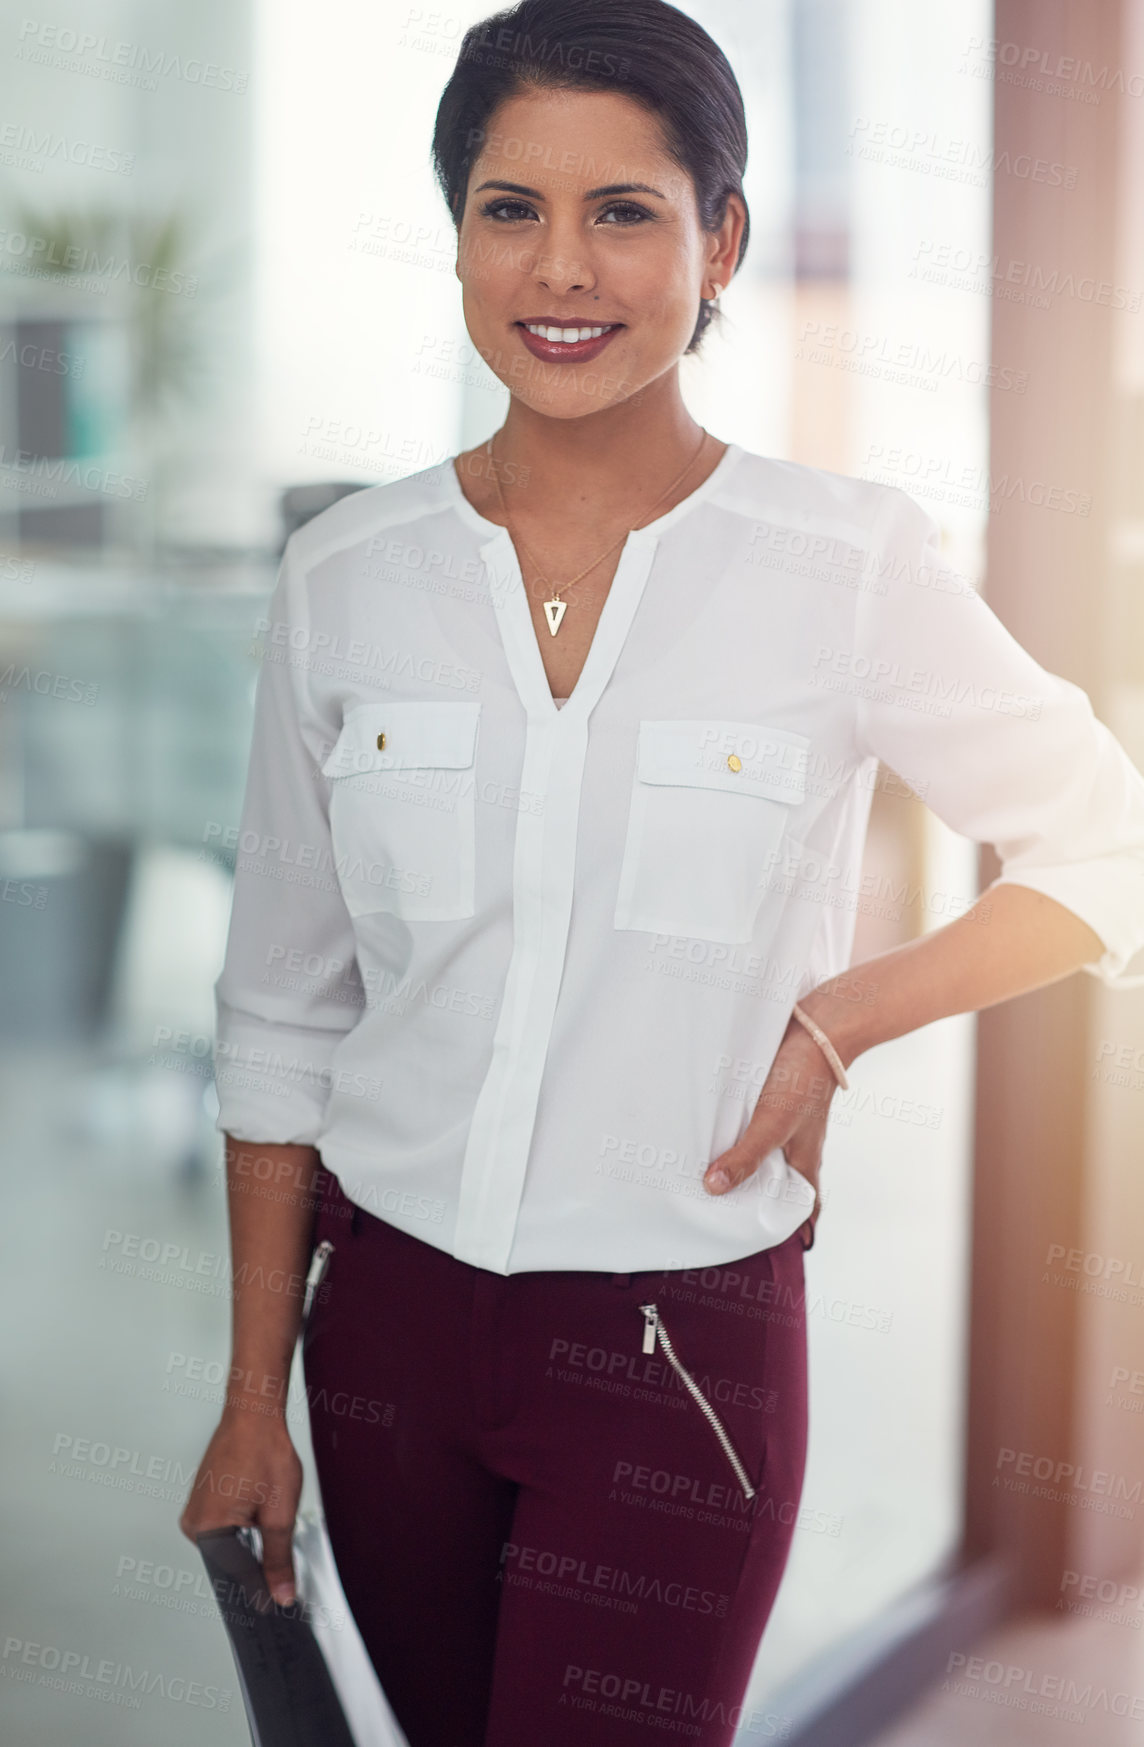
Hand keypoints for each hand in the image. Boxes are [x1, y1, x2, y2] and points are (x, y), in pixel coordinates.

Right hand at [178, 1411, 302, 1604]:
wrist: (254, 1413)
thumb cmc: (264, 1451)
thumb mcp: (280, 1513)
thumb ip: (278, 1559)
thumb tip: (280, 1593)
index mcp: (208, 1529)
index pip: (236, 1575)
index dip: (259, 1593)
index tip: (274, 1608)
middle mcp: (194, 1523)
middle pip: (230, 1562)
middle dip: (255, 1565)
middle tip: (277, 1564)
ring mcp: (196, 1511)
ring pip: (228, 1545)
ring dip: (250, 1544)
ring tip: (267, 1523)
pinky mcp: (203, 1501)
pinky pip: (224, 1528)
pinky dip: (243, 1529)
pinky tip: (259, 1516)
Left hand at [703, 1014, 841, 1235]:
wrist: (817, 1028)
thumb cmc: (803, 1080)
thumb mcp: (771, 1125)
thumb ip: (745, 1157)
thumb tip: (714, 1188)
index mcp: (804, 1162)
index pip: (804, 1207)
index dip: (795, 1229)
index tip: (782, 1248)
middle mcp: (796, 1146)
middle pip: (781, 1184)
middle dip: (763, 1201)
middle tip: (734, 1218)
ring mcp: (786, 1122)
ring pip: (767, 1154)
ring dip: (748, 1167)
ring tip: (717, 1179)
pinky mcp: (772, 1100)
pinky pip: (755, 1126)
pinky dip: (740, 1136)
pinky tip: (718, 1134)